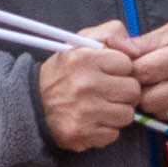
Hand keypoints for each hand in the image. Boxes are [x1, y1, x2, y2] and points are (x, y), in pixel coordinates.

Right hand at [34, 29, 146, 152]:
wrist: (31, 104)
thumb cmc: (63, 72)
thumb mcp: (81, 42)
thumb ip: (112, 32)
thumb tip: (136, 49)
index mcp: (85, 58)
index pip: (128, 64)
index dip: (120, 69)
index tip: (107, 72)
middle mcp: (85, 84)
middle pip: (133, 91)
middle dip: (123, 92)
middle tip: (107, 92)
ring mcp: (84, 111)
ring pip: (127, 114)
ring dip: (116, 112)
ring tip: (99, 107)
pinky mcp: (82, 133)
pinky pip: (113, 134)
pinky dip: (105, 130)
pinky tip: (91, 121)